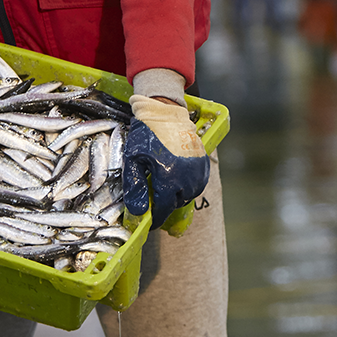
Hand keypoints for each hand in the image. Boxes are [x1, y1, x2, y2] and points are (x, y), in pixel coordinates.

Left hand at [123, 95, 208, 228]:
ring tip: (165, 185)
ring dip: (177, 195)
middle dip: (165, 204)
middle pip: (176, 203)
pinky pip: (197, 184)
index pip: (163, 209)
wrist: (166, 114)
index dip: (156, 219)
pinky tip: (177, 177)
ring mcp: (198, 171)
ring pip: (188, 195)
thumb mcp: (133, 161)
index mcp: (168, 178)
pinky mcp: (204, 164)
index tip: (150, 222)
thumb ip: (135, 188)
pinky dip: (188, 186)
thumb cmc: (147, 136)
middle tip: (155, 197)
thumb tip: (138, 211)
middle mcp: (186, 178)